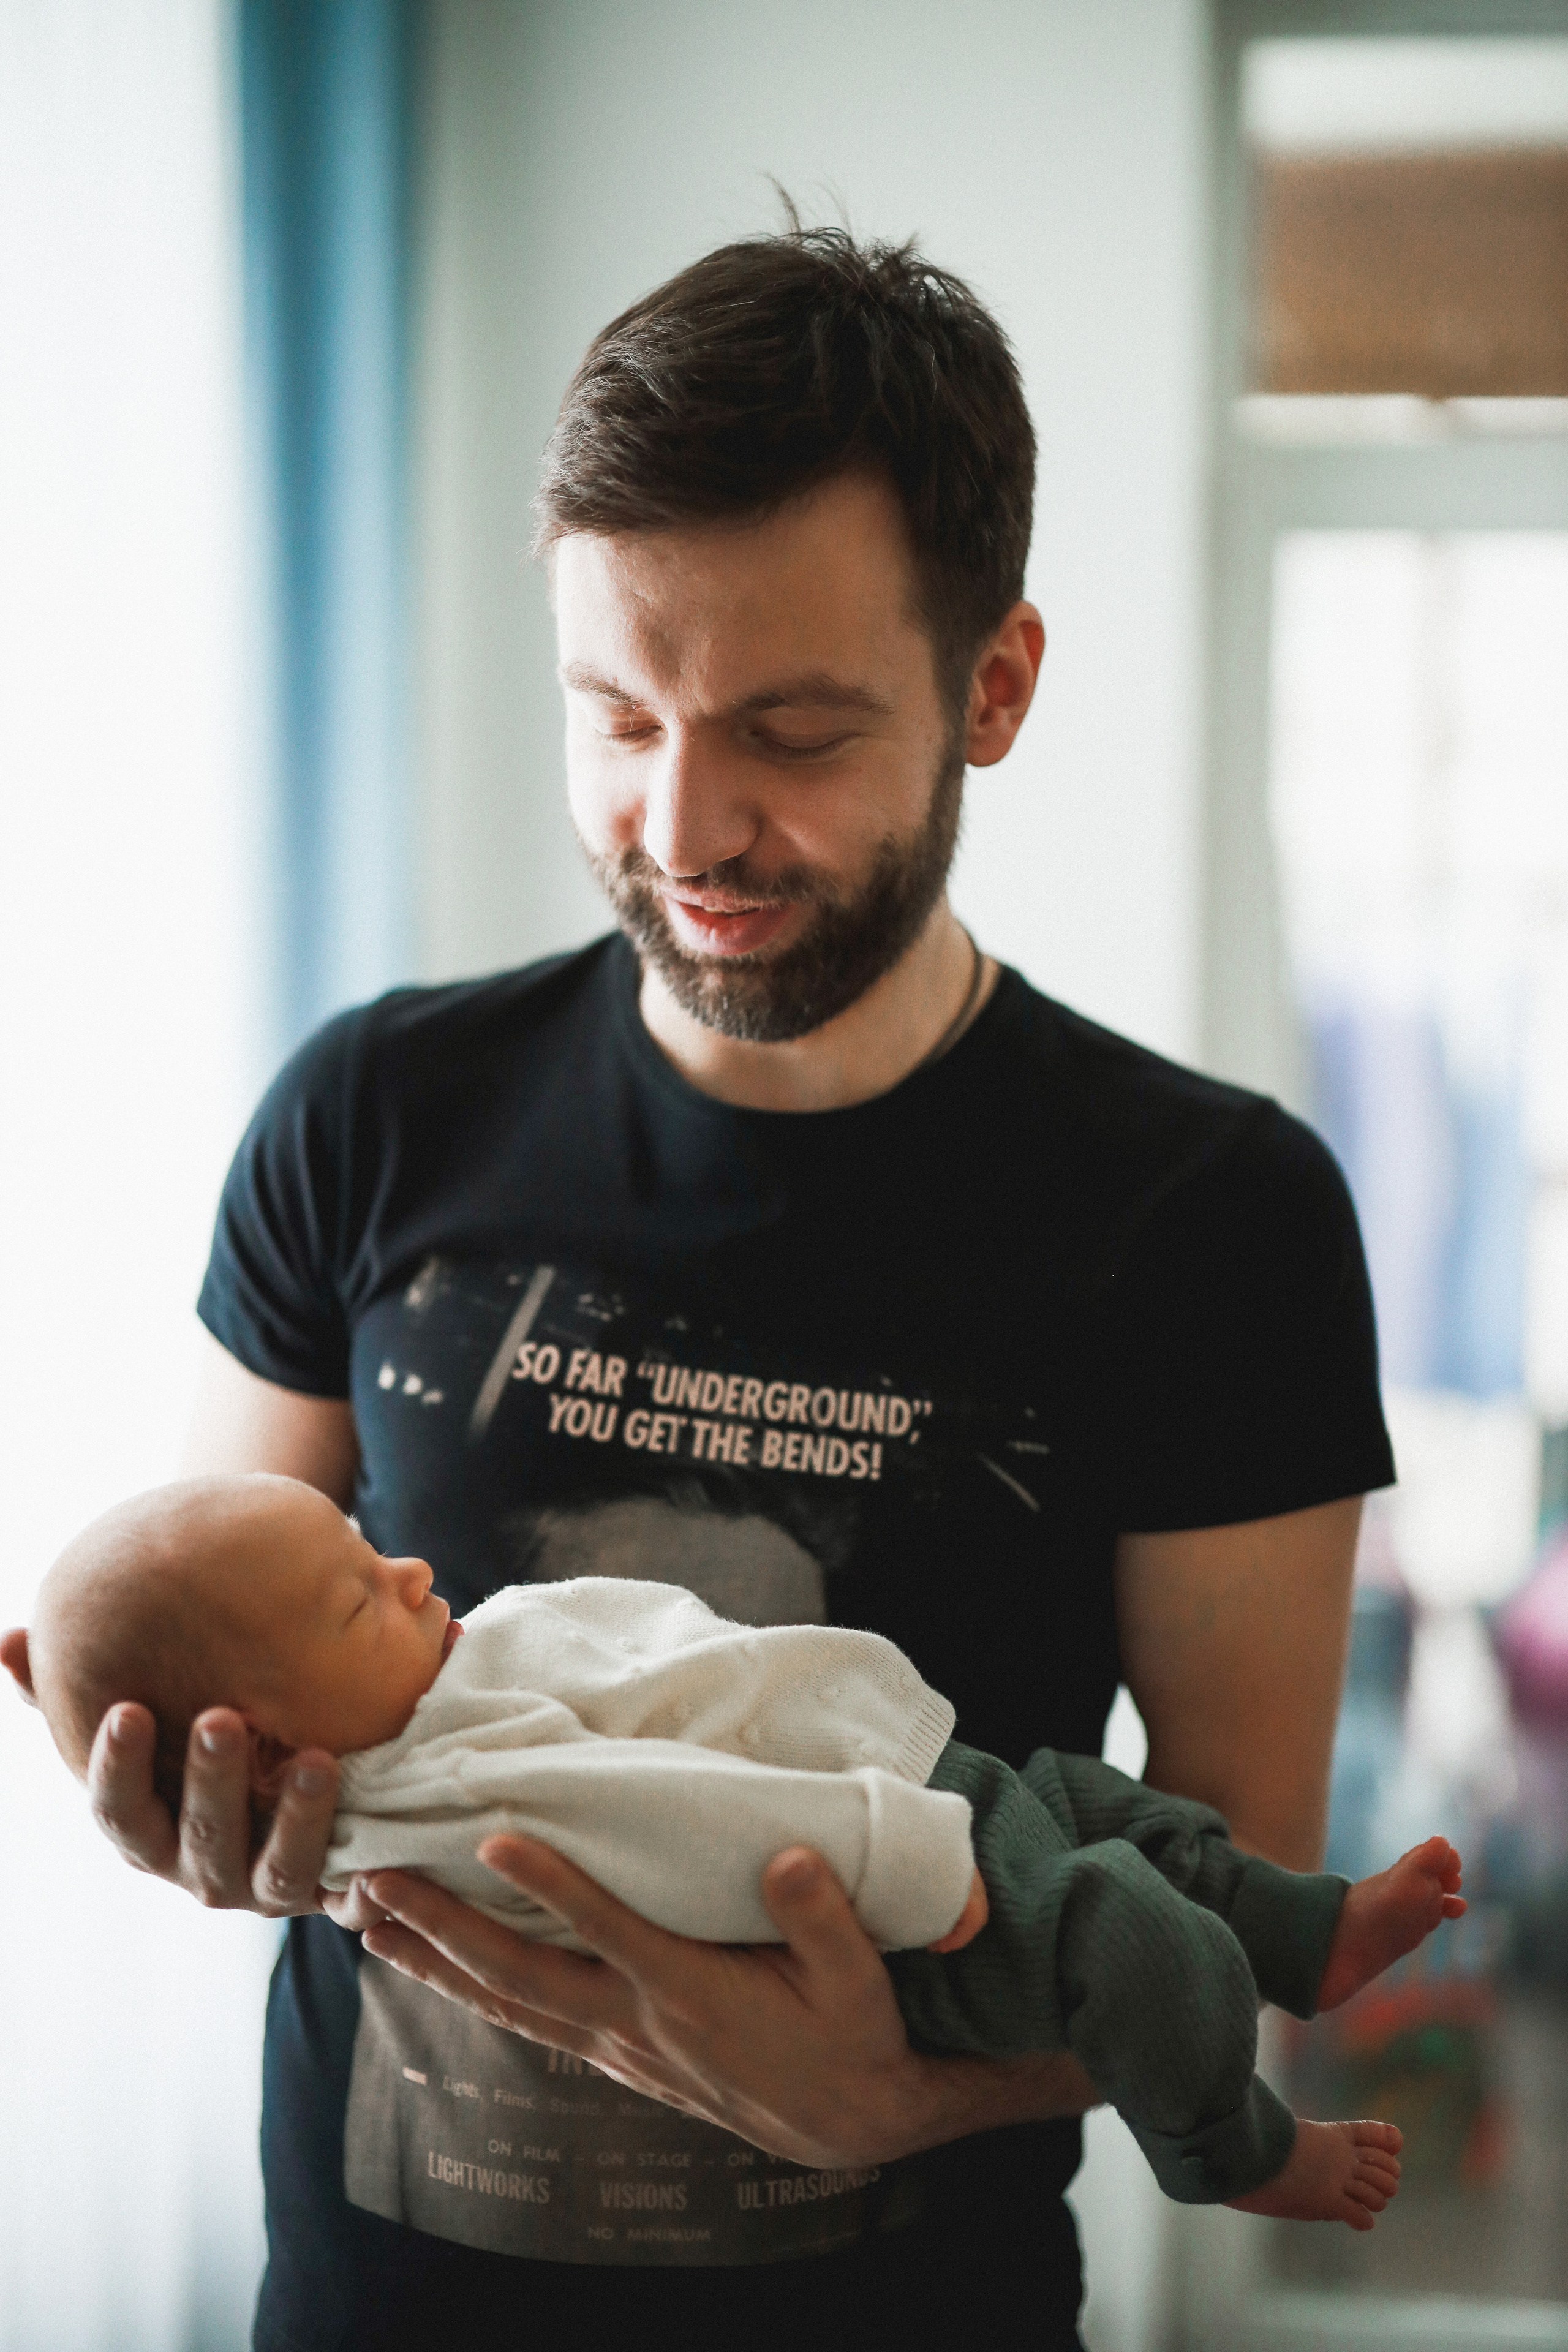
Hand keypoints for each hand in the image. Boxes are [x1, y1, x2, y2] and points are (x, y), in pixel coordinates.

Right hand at [84, 1696, 385, 1927]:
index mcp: (151, 1835)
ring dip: (300, 1819)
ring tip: (320, 1762)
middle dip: (211, 1779)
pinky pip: (350, 1902)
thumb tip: (9, 1639)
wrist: (285, 1818)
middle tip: (222, 1718)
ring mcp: (268, 1888)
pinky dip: (365, 1892)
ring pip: (280, 1865)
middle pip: (202, 1833)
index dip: (119, 1766)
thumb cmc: (196, 1761)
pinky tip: (380, 1866)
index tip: (128, 1709)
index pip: (121, 1809)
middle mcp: (203, 1870)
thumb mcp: (144, 1734)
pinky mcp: (330, 1898)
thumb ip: (72, 1696)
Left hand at [361, 1838, 1093, 2165]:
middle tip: (375, 1882)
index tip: (493, 1835)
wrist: (850, 2119)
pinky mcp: (617, 2052)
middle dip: (444, 1925)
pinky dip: (474, 1990)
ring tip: (369, 1924)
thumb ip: (821, 1915)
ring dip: (436, 1961)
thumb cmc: (854, 2033)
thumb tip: (791, 1856)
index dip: (552, 1881)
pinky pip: (528, 2017)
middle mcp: (638, 2022)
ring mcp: (620, 2043)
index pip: (606, 1928)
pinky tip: (437, 1969)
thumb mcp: (858, 1976)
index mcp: (691, 1992)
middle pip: (523, 1971)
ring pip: (509, 2000)